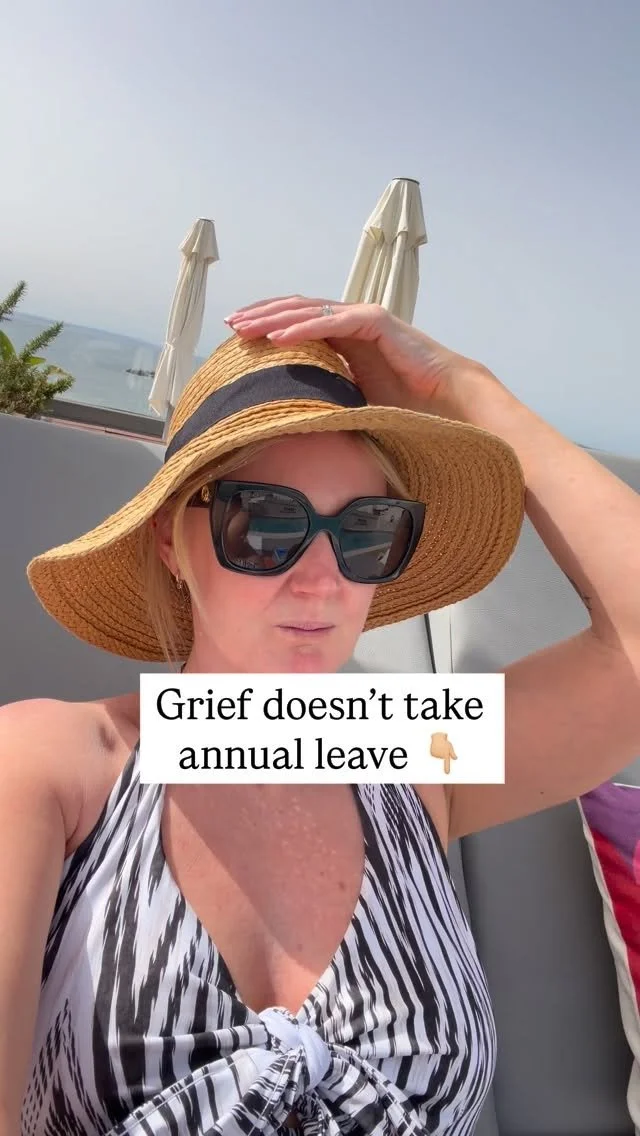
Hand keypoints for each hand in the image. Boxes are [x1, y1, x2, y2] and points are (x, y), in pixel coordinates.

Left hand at [225, 295, 495, 420]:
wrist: (448, 403)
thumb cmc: (406, 408)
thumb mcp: (353, 403)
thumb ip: (326, 400)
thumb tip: (292, 424)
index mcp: (345, 339)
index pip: (298, 322)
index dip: (267, 324)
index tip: (236, 337)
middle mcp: (352, 323)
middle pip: (297, 310)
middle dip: (262, 315)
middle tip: (230, 325)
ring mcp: (364, 319)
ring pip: (309, 310)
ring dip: (273, 317)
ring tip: (244, 327)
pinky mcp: (378, 323)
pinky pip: (334, 322)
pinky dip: (303, 328)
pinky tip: (276, 338)